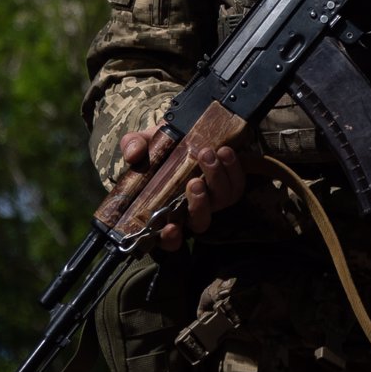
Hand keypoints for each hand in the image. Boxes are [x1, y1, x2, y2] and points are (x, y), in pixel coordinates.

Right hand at [120, 128, 247, 251]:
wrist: (180, 132)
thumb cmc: (157, 146)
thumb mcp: (140, 144)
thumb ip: (132, 146)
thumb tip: (133, 155)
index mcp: (165, 210)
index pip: (169, 238)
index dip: (170, 239)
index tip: (171, 228)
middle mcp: (191, 210)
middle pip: (200, 222)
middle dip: (199, 205)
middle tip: (194, 182)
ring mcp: (212, 199)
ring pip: (221, 202)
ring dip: (217, 180)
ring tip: (207, 154)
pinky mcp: (230, 183)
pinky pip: (237, 185)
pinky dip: (234, 169)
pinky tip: (225, 151)